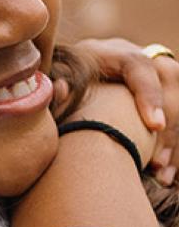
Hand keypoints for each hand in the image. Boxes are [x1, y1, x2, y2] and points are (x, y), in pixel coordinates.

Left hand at [60, 38, 178, 182]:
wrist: (81, 74)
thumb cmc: (66, 81)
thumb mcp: (60, 77)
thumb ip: (59, 83)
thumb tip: (60, 89)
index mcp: (115, 53)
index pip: (140, 65)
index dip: (149, 95)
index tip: (153, 126)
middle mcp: (143, 60)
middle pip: (169, 87)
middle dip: (167, 127)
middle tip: (156, 161)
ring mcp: (159, 77)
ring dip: (172, 141)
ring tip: (161, 172)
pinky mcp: (166, 95)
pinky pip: (177, 119)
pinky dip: (172, 146)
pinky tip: (165, 173)